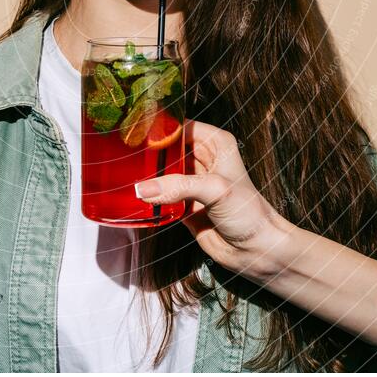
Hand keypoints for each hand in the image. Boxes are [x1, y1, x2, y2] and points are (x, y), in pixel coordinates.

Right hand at [135, 118, 290, 278]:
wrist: (256, 251)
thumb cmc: (249, 213)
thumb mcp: (216, 189)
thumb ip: (178, 186)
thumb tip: (143, 189)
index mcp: (215, 143)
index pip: (180, 125)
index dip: (158, 127)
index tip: (133, 131)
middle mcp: (203, 159)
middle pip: (166, 148)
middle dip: (147, 152)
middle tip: (120, 154)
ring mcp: (191, 182)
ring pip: (160, 171)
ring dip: (145, 175)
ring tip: (120, 173)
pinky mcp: (183, 204)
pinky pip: (159, 195)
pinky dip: (148, 196)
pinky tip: (133, 196)